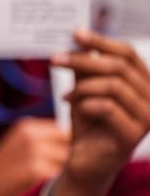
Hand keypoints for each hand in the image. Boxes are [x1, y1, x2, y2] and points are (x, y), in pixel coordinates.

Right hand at [0, 118, 69, 195]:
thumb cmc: (1, 173)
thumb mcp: (18, 147)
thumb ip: (44, 141)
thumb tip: (77, 143)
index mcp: (27, 127)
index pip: (65, 130)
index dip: (72, 145)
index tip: (69, 159)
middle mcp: (30, 136)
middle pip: (72, 144)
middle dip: (74, 157)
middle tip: (64, 172)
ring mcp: (33, 152)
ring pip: (69, 160)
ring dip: (69, 171)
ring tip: (54, 182)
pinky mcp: (35, 171)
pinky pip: (62, 176)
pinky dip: (60, 184)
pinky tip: (48, 189)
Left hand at [50, 28, 149, 195]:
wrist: (84, 162)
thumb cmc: (87, 123)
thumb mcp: (84, 89)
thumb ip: (85, 67)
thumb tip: (78, 38)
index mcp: (143, 83)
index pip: (128, 53)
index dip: (101, 41)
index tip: (75, 33)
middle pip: (118, 67)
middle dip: (82, 60)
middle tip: (55, 60)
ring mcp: (147, 118)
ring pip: (113, 85)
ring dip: (82, 86)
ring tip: (65, 95)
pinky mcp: (133, 135)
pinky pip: (107, 107)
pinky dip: (84, 103)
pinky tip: (71, 106)